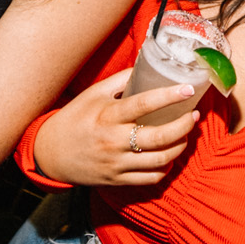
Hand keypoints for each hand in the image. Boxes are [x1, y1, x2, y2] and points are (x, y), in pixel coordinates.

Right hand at [30, 68, 197, 186]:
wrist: (50, 154)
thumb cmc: (74, 118)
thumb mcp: (93, 94)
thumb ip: (120, 80)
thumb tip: (146, 63)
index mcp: (108, 116)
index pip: (144, 103)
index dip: (170, 95)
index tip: (188, 89)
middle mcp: (113, 141)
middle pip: (159, 137)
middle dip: (183, 126)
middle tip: (194, 116)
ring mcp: (116, 163)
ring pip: (160, 160)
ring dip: (179, 147)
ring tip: (185, 134)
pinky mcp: (117, 180)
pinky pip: (150, 178)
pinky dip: (165, 167)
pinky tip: (169, 155)